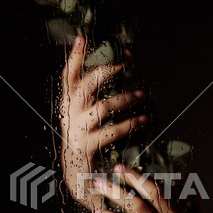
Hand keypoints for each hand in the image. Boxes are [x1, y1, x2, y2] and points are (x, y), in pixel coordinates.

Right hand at [60, 36, 146, 209]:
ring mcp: (77, 130)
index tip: (82, 37)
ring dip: (126, 98)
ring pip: (103, 107)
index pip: (68, 76)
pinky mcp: (87, 146)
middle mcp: (70, 114)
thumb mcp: (81, 118)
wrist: (74, 176)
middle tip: (126, 62)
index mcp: (68, 105)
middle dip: (107, 70)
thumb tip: (112, 73)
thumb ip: (90, 99)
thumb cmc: (84, 142)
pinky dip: (131, 124)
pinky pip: (112, 131)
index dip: (74, 56)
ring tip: (144, 93)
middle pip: (86, 85)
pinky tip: (144, 118)